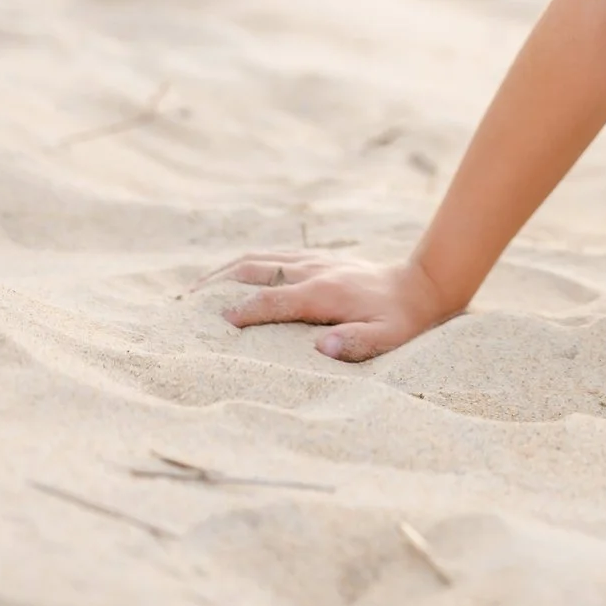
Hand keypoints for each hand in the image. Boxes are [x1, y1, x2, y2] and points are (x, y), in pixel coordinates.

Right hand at [207, 252, 454, 362]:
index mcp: (323, 293)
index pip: (271, 300)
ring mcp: (312, 260)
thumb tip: (321, 349)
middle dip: (217, 286)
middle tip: (184, 305)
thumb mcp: (387, 337)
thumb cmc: (401, 320)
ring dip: (223, 272)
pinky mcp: (315, 258)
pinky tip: (228, 276)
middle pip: (253, 270)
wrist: (421, 285)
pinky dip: (244, 264)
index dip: (241, 311)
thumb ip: (355, 342)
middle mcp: (312, 271)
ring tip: (194, 291)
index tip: (214, 325)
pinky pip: (271, 256)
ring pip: (258, 259)